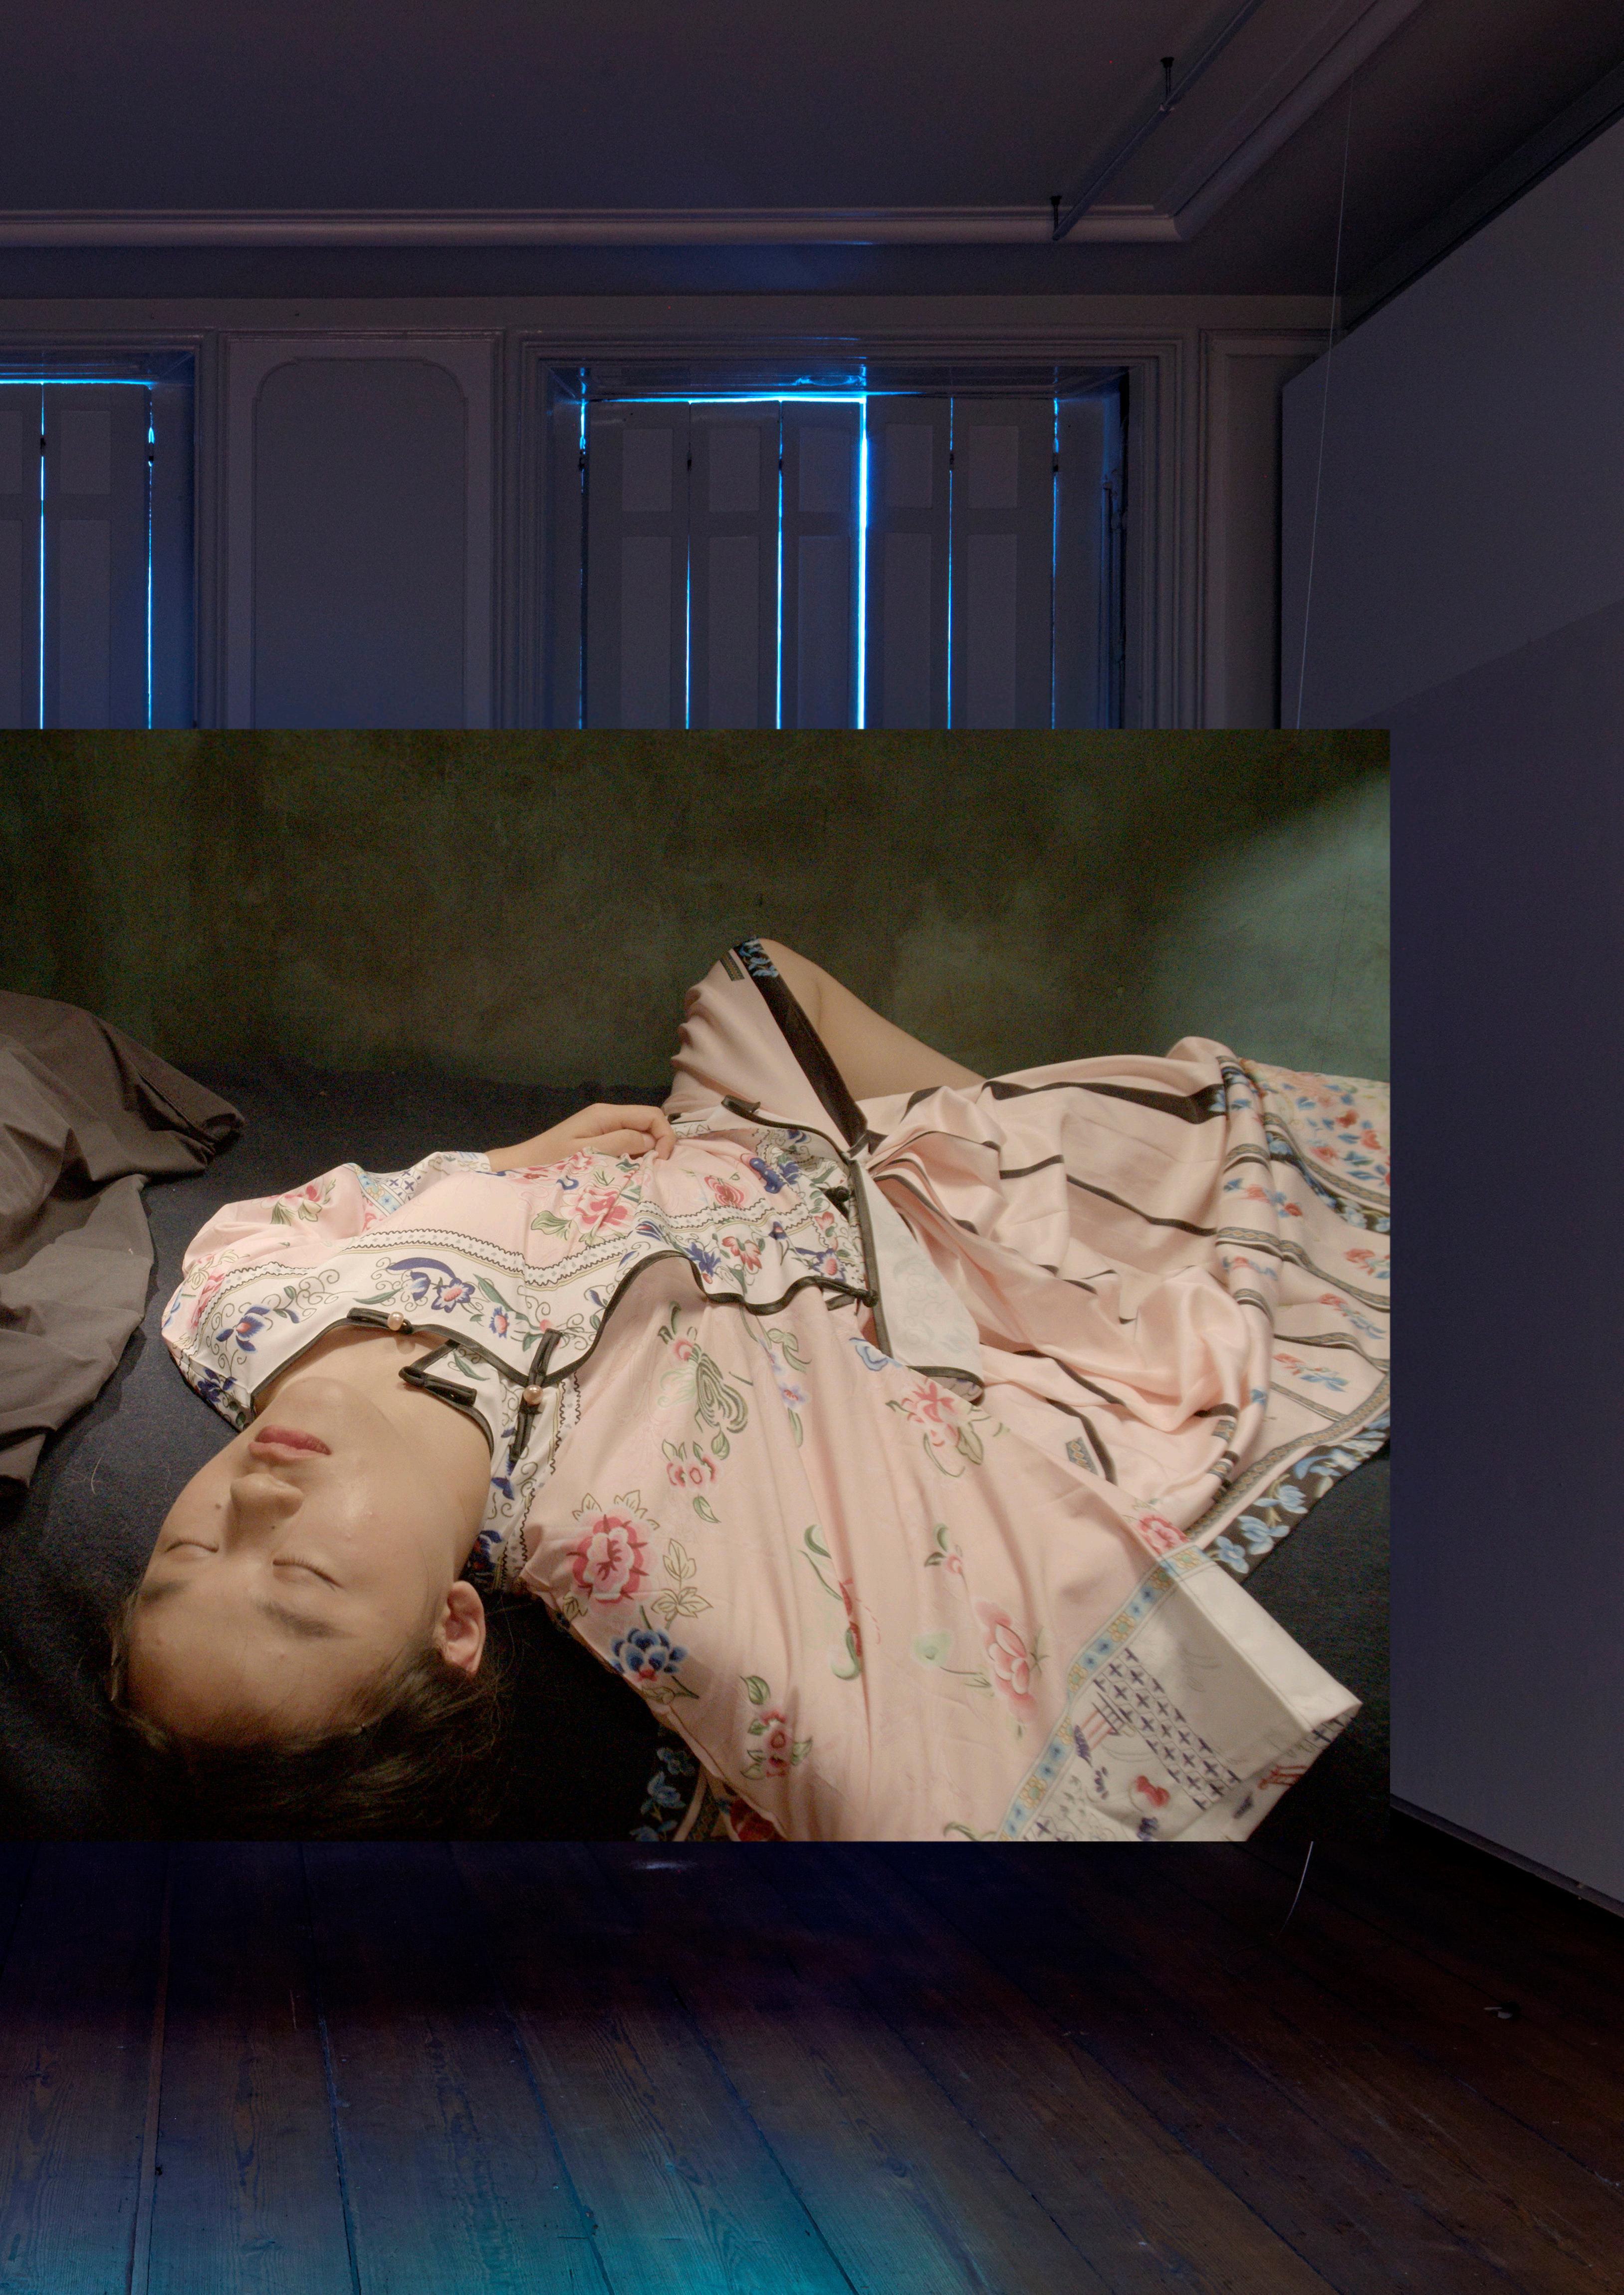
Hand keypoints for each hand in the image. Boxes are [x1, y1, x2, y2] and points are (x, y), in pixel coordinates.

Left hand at [485, 1102, 675, 1169]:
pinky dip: (634, 1156)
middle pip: (648, 1123)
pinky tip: (628, 1172)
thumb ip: (621, 1143)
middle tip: (654, 1171)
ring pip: (639, 1134)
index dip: (664, 1136)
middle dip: (658, 1144)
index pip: (651, 1115)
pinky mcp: (598, 1139)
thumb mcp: (588, 1154)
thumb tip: (651, 1142)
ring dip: (646, 1152)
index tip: (662, 1162)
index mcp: (606, 1114)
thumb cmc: (550, 1162)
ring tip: (641, 1173)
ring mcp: (603, 1127)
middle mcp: (607, 1116)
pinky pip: (626, 1142)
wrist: (521, 1166)